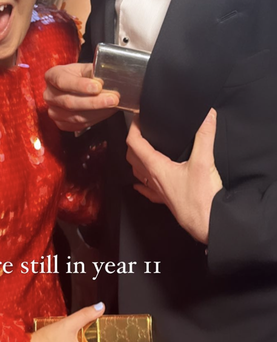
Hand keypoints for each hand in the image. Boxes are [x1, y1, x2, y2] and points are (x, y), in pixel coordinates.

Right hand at [44, 62, 118, 131]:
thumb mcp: (85, 68)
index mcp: (52, 76)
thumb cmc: (81, 76)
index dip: (80, 85)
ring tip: (113, 105)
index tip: (98, 87)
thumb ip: (94, 73)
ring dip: (97, 112)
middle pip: (69, 102)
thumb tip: (106, 80)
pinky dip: (96, 119)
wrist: (76, 87)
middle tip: (112, 99)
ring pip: (75, 116)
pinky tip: (106, 111)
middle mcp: (49, 95)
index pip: (63, 82)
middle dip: (94, 102)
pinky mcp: (61, 124)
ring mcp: (54, 111)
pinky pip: (79, 124)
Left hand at [126, 109, 222, 243]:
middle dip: (133, 141)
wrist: (208, 226)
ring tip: (141, 148)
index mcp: (156, 168)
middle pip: (132, 156)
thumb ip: (205, 136)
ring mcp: (158, 191)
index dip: (133, 127)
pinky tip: (141, 183)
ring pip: (138, 172)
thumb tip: (207, 115)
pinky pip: (148, 190)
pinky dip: (141, 182)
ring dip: (136, 158)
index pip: (135, 143)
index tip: (137, 116)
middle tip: (140, 129)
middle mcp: (153, 179)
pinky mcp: (167, 200)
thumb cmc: (202, 199)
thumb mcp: (204, 163)